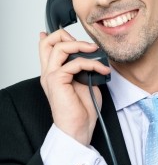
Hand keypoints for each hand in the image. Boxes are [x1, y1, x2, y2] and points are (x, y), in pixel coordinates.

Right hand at [39, 29, 110, 145]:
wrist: (79, 129)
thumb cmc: (82, 110)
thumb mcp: (86, 82)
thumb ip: (84, 68)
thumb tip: (93, 56)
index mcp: (54, 72)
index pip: (47, 46)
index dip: (60, 36)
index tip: (79, 40)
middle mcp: (49, 72)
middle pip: (48, 41)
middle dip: (67, 35)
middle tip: (86, 44)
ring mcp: (51, 76)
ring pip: (59, 47)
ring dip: (81, 46)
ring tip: (95, 52)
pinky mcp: (57, 81)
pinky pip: (75, 63)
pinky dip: (91, 63)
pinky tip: (101, 69)